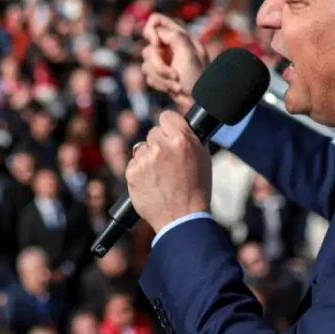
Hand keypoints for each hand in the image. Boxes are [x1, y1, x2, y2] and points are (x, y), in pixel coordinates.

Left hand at [125, 111, 211, 231]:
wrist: (182, 217)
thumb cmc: (196, 189)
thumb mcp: (202, 157)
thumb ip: (188, 138)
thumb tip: (178, 125)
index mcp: (182, 139)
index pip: (167, 116)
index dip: (169, 126)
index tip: (169, 133)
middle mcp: (162, 146)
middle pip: (153, 132)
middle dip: (158, 144)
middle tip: (167, 162)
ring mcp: (145, 159)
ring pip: (141, 148)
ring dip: (148, 158)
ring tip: (160, 175)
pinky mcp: (132, 172)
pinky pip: (133, 163)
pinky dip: (139, 171)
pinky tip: (151, 182)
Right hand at [142, 14, 208, 113]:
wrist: (200, 100)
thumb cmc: (198, 77)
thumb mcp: (189, 54)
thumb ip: (175, 37)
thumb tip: (157, 33)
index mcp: (178, 36)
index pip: (155, 20)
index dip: (150, 31)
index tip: (157, 45)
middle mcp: (169, 46)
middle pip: (148, 49)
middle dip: (159, 66)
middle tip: (174, 75)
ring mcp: (163, 61)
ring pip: (146, 65)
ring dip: (161, 79)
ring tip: (177, 86)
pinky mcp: (159, 75)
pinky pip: (149, 77)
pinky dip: (161, 84)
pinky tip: (174, 88)